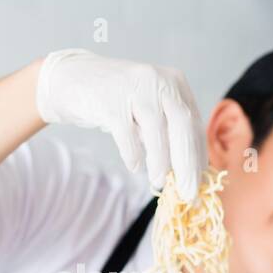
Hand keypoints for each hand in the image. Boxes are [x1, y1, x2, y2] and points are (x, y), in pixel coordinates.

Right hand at [35, 48, 205, 201]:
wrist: (72, 79)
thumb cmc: (119, 103)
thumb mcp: (151, 112)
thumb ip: (171, 134)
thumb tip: (193, 174)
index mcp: (176, 84)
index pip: (195, 125)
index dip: (199, 156)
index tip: (200, 184)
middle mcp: (159, 80)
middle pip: (183, 126)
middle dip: (187, 164)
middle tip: (188, 193)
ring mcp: (135, 86)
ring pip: (156, 130)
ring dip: (159, 162)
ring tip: (159, 182)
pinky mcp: (110, 98)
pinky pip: (126, 133)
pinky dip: (132, 153)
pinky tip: (134, 166)